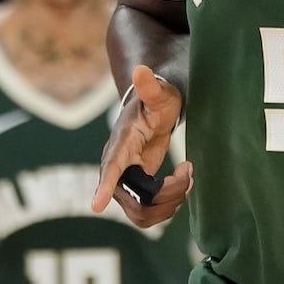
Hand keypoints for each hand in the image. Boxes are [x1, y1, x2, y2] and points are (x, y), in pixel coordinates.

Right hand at [92, 65, 191, 223]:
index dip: (104, 186)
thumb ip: (150, 86)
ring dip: (169, 204)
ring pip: (142, 214)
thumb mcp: (158, 93)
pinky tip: (181, 186)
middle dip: (168, 194)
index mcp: (121, 144)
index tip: (96, 206)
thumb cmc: (156, 100)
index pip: (110, 168)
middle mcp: (117, 167)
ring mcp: (125, 182)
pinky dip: (167, 207)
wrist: (153, 110)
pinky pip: (147, 214)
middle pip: (136, 201)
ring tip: (187, 178)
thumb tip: (140, 69)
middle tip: (188, 171)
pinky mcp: (135, 191)